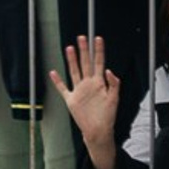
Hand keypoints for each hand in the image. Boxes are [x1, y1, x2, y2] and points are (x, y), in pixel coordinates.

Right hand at [48, 32, 121, 162]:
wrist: (98, 130)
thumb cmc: (108, 115)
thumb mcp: (114, 99)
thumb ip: (114, 84)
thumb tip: (109, 71)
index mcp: (100, 83)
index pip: (99, 62)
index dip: (99, 51)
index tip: (98, 38)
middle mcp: (89, 84)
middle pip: (85, 63)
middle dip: (84, 50)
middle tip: (82, 37)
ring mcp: (79, 91)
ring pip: (74, 72)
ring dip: (72, 61)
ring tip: (69, 48)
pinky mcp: (72, 100)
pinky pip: (63, 89)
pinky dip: (58, 81)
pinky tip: (53, 73)